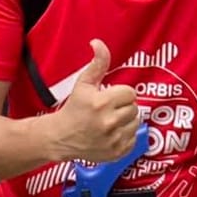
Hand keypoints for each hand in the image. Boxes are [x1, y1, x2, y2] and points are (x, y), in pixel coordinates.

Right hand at [48, 40, 139, 160]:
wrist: (61, 138)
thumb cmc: (73, 109)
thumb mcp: (83, 83)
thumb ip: (97, 63)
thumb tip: (98, 43)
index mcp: (101, 103)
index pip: (129, 93)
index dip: (119, 94)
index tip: (108, 98)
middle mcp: (108, 122)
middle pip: (134, 108)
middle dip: (122, 107)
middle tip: (107, 110)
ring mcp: (113, 140)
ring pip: (135, 123)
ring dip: (125, 121)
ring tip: (109, 121)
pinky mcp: (116, 153)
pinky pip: (133, 139)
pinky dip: (125, 136)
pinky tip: (110, 134)